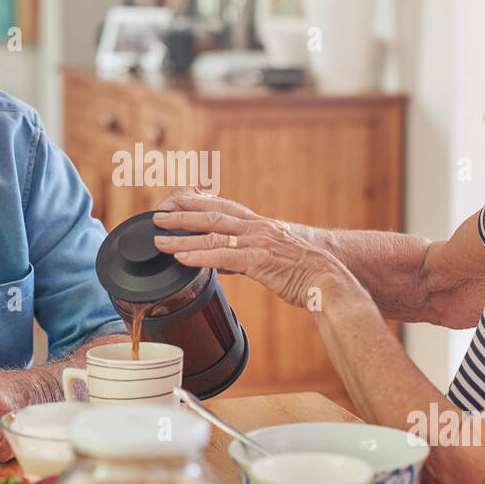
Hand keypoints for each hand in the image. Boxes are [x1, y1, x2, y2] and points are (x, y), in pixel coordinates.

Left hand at [152, 190, 350, 307]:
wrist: (328, 281)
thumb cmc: (302, 273)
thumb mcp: (271, 257)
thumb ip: (243, 255)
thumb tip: (217, 261)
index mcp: (259, 225)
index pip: (223, 206)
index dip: (197, 203)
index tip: (175, 202)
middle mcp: (257, 228)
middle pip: (212, 214)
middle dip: (182, 214)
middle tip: (156, 216)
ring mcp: (258, 243)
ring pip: (213, 235)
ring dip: (182, 237)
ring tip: (159, 239)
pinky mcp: (260, 262)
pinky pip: (224, 257)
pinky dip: (199, 256)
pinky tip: (182, 259)